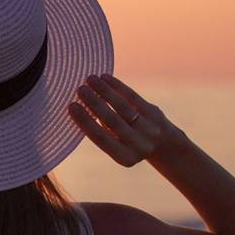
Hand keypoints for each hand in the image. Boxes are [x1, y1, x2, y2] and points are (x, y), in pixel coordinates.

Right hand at [68, 73, 188, 166]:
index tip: (71, 106)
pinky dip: (118, 86)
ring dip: (105, 91)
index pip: (100, 138)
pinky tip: (105, 77)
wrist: (163, 144)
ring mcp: (149, 128)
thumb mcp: (116, 145)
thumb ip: (101, 130)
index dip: (85, 122)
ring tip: (90, 79)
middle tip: (79, 89)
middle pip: (112, 120)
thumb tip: (79, 106)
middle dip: (94, 103)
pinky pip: (134, 97)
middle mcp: (139, 144)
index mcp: (124, 157)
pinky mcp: (155, 113)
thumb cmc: (127, 143)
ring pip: (123, 106)